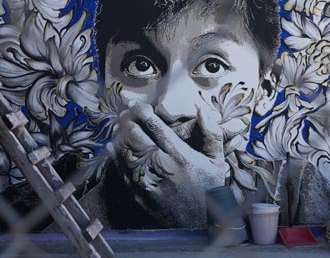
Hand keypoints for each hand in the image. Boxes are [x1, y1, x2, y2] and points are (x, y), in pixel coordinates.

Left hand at [114, 102, 226, 226]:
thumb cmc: (209, 190)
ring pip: (125, 150)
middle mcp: (161, 166)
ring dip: (119, 135)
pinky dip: (115, 155)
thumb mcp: (217, 161)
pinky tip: (112, 146)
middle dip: (128, 120)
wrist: (201, 226)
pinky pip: (121, 170)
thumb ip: (211, 133)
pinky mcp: (139, 193)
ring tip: (118, 126)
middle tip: (124, 112)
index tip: (135, 103)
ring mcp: (148, 180)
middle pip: (136, 135)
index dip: (141, 111)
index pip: (155, 126)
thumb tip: (200, 108)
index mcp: (180, 155)